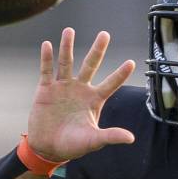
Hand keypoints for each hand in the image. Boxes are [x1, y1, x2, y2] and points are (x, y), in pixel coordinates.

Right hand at [27, 28, 135, 161]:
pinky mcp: (46, 90)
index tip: (132, 62)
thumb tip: (131, 138)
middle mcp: (80, 89)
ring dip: (67, 47)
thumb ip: (110, 136)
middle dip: (97, 50)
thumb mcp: (94, 141)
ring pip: (66, 63)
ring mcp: (62, 87)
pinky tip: (48, 45)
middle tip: (105, 34)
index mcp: (94, 100)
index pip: (111, 84)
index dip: (120, 74)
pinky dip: (47, 58)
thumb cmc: (73, 146)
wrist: (48, 148)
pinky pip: (47, 70)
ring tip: (69, 30)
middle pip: (90, 65)